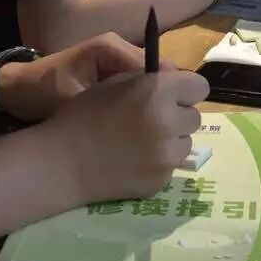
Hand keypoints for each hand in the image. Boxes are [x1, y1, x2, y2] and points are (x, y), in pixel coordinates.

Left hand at [0, 33, 168, 122]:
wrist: (14, 95)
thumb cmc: (41, 93)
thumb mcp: (74, 99)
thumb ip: (110, 103)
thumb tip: (149, 113)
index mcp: (111, 48)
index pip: (155, 65)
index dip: (169, 91)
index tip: (172, 119)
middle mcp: (118, 51)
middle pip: (157, 75)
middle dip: (164, 100)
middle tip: (166, 129)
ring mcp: (115, 65)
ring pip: (149, 85)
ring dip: (153, 106)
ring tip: (156, 132)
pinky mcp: (110, 79)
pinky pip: (136, 91)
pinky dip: (140, 108)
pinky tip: (141, 130)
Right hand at [49, 68, 208, 202]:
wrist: (62, 162)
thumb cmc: (83, 115)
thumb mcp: (115, 83)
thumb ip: (149, 79)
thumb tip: (175, 81)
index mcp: (158, 92)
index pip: (199, 86)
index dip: (185, 89)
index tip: (172, 95)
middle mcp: (169, 122)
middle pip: (194, 117)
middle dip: (177, 116)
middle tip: (152, 119)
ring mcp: (167, 156)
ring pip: (185, 143)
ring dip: (170, 140)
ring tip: (140, 142)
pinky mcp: (161, 181)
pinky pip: (170, 166)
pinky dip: (157, 163)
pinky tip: (133, 162)